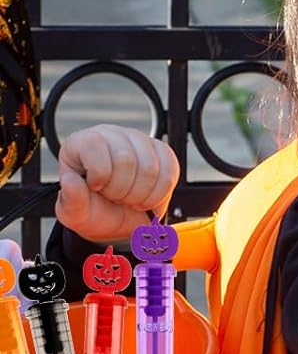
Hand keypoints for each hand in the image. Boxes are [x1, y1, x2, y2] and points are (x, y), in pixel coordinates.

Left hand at [55, 125, 178, 243]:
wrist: (118, 218)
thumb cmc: (93, 211)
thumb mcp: (75, 213)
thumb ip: (71, 200)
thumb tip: (70, 181)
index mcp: (82, 143)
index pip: (95, 145)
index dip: (100, 174)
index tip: (98, 189)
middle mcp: (111, 135)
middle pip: (126, 159)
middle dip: (123, 191)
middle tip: (117, 199)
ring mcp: (139, 141)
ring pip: (150, 167)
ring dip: (142, 194)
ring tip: (132, 200)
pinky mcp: (161, 151)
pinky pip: (170, 170)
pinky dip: (161, 193)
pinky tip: (149, 198)